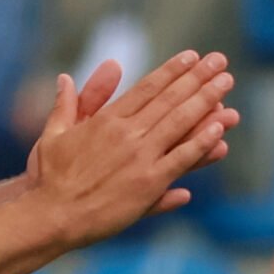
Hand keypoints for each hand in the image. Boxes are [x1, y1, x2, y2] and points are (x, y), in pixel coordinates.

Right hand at [32, 49, 236, 245]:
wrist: (50, 216)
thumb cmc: (47, 178)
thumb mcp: (53, 134)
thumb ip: (66, 105)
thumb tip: (65, 78)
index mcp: (106, 120)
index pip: (147, 88)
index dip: (172, 71)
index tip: (192, 57)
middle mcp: (127, 133)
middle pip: (170, 98)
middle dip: (197, 77)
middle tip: (220, 60)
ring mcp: (140, 158)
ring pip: (180, 122)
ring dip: (206, 100)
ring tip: (226, 82)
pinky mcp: (148, 184)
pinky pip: (181, 159)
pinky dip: (201, 143)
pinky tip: (219, 129)